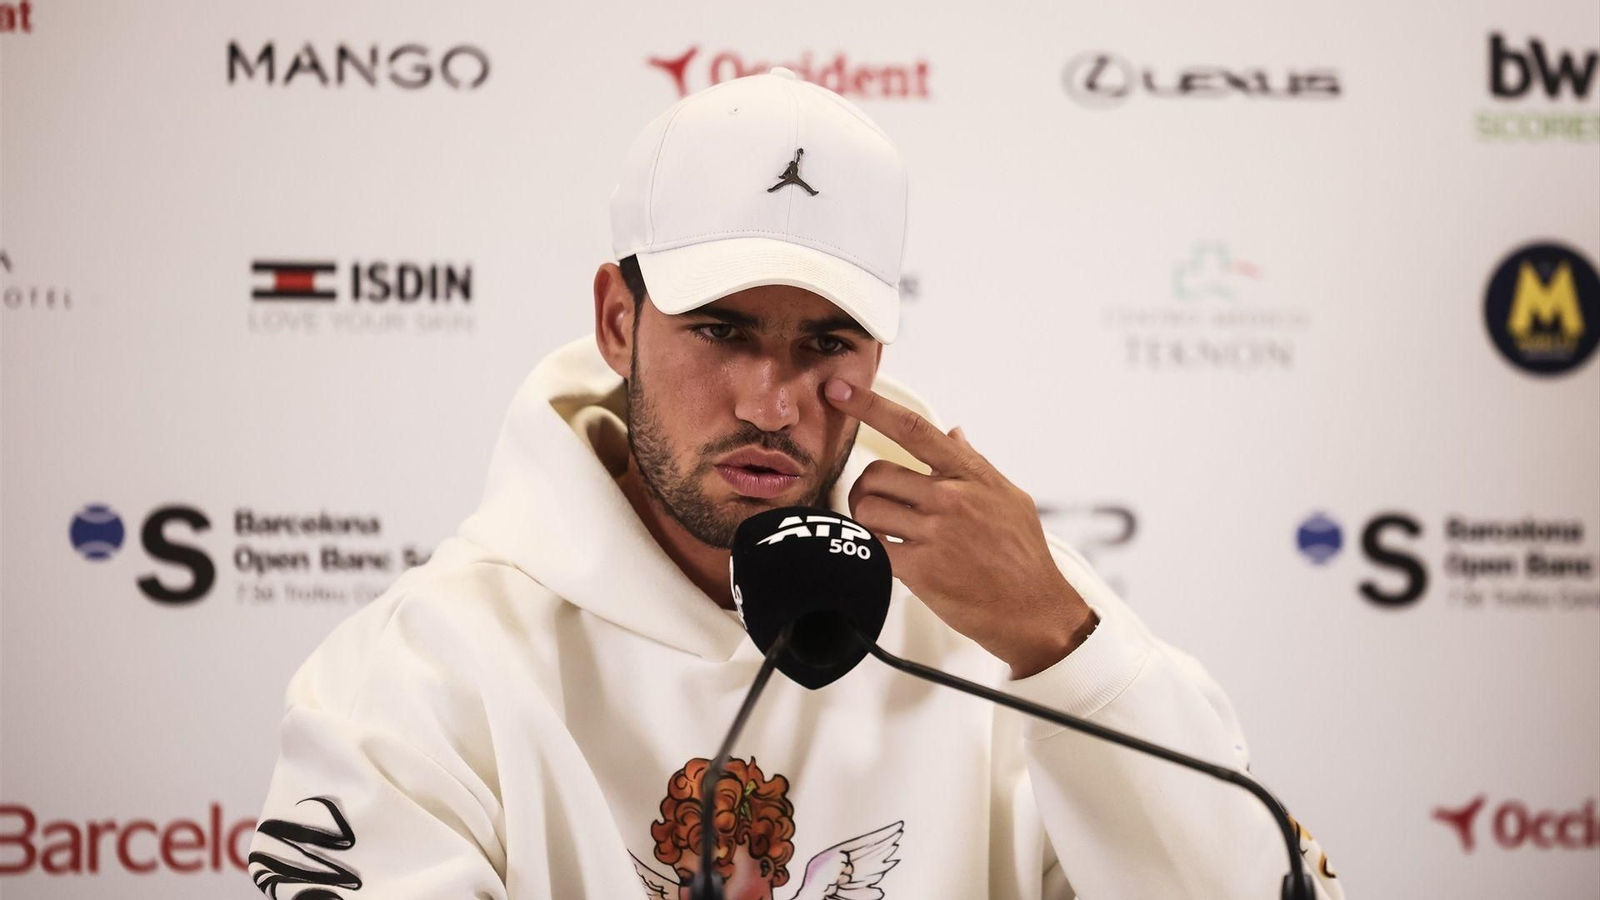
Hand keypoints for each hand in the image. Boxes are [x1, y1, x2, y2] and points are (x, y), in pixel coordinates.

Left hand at [823, 378, 1097, 677]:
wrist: (1035, 610)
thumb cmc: (1024, 555)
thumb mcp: (1009, 497)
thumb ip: (975, 464)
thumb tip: (955, 432)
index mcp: (970, 474)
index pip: (913, 429)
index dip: (870, 405)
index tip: (841, 390)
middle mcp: (950, 497)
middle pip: (876, 473)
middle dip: (867, 489)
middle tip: (877, 505)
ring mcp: (935, 532)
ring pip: (866, 508)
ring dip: (864, 520)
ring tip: (882, 532)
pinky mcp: (920, 569)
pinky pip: (870, 546)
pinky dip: (868, 550)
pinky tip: (885, 557)